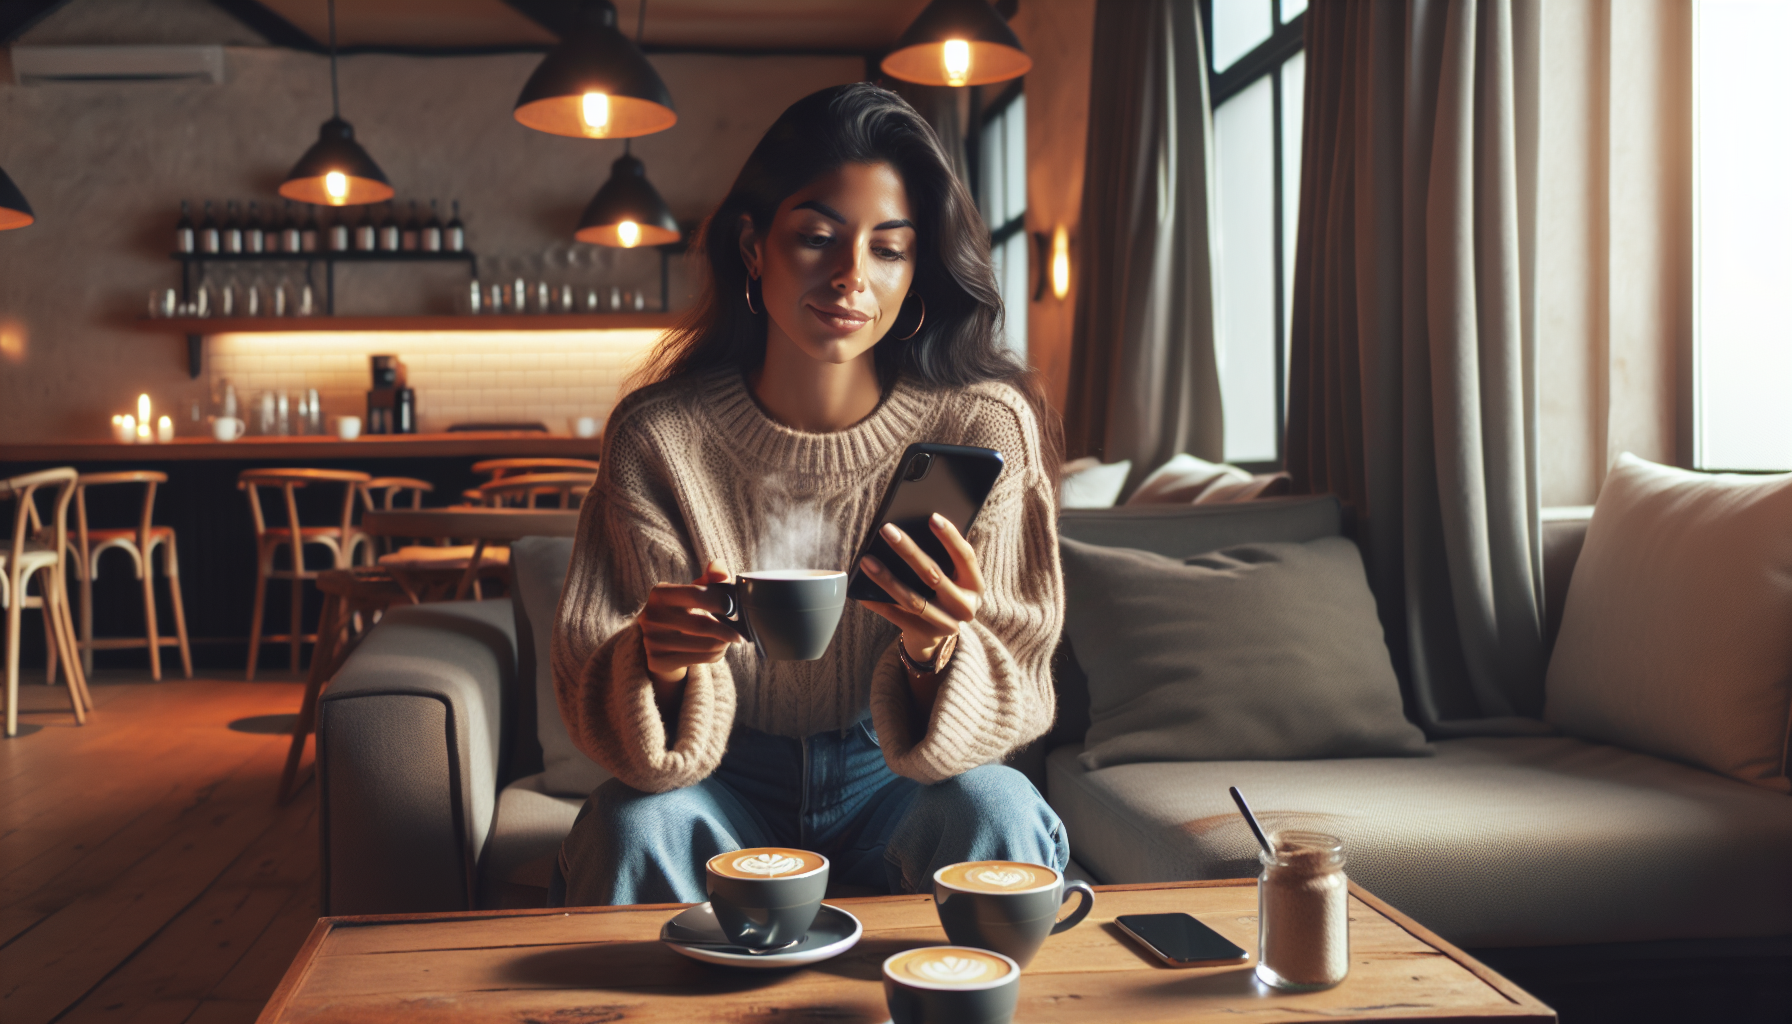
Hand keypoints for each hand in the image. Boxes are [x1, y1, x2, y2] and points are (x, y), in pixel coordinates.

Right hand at [638, 560, 742, 686]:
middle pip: (702, 625)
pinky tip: (716, 649)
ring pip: (705, 645)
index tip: (734, 608)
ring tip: (728, 639)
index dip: (721, 601)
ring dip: (724, 643)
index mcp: (660, 594)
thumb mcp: (691, 591)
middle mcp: (652, 617)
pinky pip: (700, 660)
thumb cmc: (681, 610)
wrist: (656, 640)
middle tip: (740, 632)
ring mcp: (653, 641)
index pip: (697, 594)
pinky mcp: (658, 661)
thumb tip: (719, 568)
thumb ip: (709, 579)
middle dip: (728, 629)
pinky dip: (715, 655)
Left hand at [856, 514, 983, 664]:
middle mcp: (964, 607)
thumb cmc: (943, 592)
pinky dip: (878, 603)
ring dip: (887, 578)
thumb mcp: (954, 578)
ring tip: (867, 560)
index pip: (966, 557)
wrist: (937, 634)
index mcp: (975, 586)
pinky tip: (861, 591)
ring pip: (912, 599)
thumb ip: (944, 558)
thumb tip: (913, 528)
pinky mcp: (924, 635)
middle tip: (887, 530)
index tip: (932, 517)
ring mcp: (945, 624)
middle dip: (909, 551)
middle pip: (933, 576)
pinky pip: (896, 616)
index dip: (950, 537)